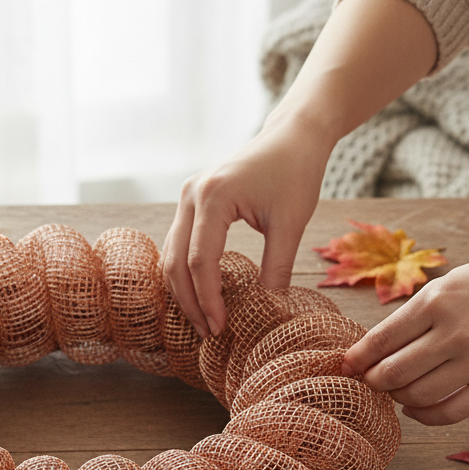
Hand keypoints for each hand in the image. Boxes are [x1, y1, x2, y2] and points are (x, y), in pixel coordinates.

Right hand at [162, 111, 331, 338]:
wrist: (293, 136)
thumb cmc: (296, 173)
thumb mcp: (292, 223)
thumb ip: (277, 266)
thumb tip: (268, 308)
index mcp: (213, 196)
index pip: (200, 261)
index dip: (208, 299)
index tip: (221, 328)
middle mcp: (191, 195)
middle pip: (176, 261)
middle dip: (190, 302)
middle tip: (209, 333)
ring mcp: (187, 197)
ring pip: (171, 254)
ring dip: (184, 291)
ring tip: (205, 321)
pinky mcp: (192, 202)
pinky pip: (179, 244)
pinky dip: (186, 273)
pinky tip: (203, 295)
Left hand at [341, 237, 468, 424]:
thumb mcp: (452, 281)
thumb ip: (416, 312)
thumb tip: (375, 345)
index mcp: (437, 300)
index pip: (381, 339)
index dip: (357, 358)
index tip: (345, 367)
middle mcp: (455, 331)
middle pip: (392, 372)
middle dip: (372, 380)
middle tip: (369, 380)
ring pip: (416, 395)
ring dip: (397, 397)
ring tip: (396, 389)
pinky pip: (448, 412)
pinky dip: (423, 415)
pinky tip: (415, 407)